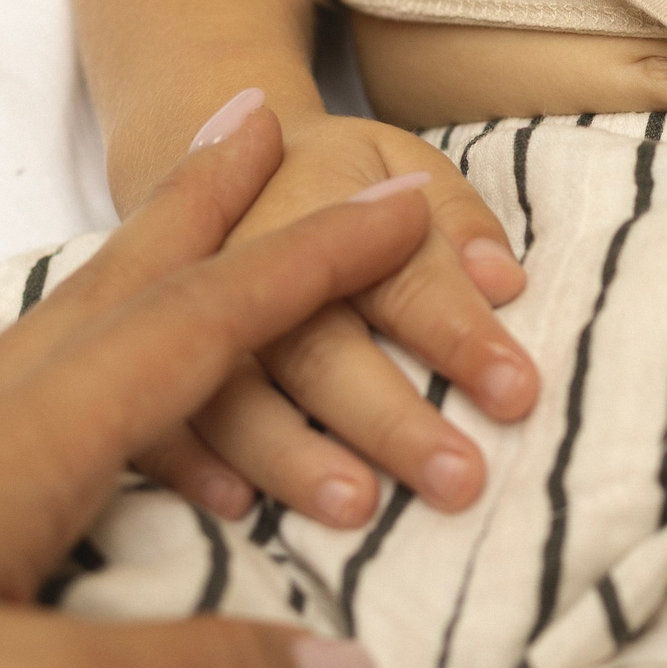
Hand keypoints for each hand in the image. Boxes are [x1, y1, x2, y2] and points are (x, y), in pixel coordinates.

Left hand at [0, 107, 420, 667]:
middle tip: (264, 117)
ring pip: (57, 341)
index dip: (306, 267)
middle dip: (203, 209)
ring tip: (186, 234)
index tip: (399, 204)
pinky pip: (20, 409)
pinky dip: (82, 368)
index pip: (196, 331)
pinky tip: (69, 418)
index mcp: (18, 456)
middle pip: (115, 293)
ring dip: (139, 272)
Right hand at [147, 98, 539, 529]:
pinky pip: (156, 418)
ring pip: (234, 394)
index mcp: (326, 202)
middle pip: (319, 346)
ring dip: (294, 456)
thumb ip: (456, 221)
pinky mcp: (147, 359)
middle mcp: (251, 259)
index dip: (459, 334)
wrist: (210, 157)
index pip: (403, 274)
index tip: (518, 392)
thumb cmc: (336, 181)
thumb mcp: (402, 166)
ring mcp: (191, 313)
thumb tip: (503, 282)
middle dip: (390, 418)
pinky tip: (238, 510)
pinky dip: (191, 466)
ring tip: (357, 508)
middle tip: (459, 479)